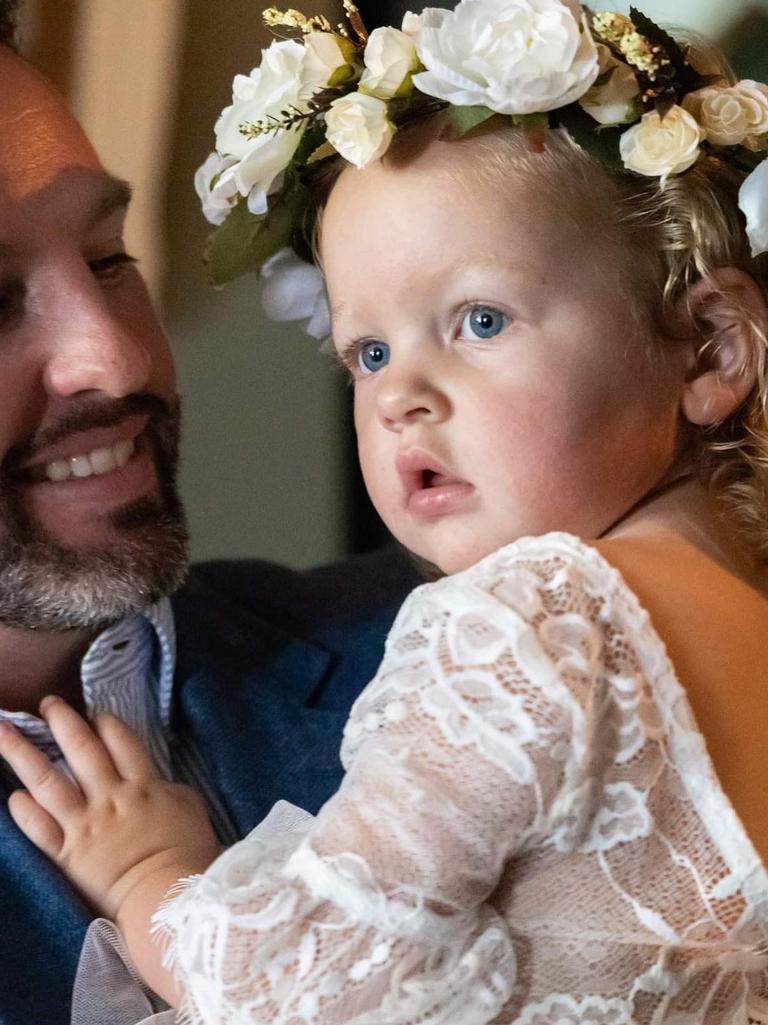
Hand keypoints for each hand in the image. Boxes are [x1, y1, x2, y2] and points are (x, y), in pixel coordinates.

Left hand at [0, 696, 218, 921]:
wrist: (169, 897)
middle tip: (47, 704)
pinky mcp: (69, 853)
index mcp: (142, 784)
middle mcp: (109, 797)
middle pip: (81, 749)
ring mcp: (85, 824)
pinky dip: (25, 811)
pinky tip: (13, 795)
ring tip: (3, 731)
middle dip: (62, 721)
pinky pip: (39, 828)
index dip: (105, 723)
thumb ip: (167, 787)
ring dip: (21, 753)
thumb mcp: (190, 806)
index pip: (120, 741)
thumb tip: (155, 780)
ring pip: (47, 781)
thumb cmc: (188, 852)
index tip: (94, 714)